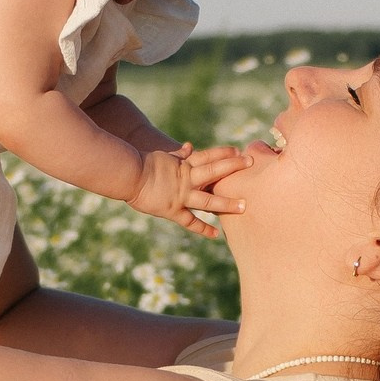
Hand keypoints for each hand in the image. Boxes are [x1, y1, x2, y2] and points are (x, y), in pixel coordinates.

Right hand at [126, 143, 250, 238]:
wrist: (127, 175)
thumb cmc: (140, 163)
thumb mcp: (162, 156)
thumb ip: (178, 153)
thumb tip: (189, 146)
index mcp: (182, 164)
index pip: (207, 156)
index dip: (223, 152)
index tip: (238, 150)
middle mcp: (186, 179)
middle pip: (214, 171)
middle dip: (233, 166)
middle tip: (251, 163)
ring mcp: (181, 195)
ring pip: (208, 199)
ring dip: (226, 202)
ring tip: (244, 206)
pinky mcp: (173, 210)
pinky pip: (190, 221)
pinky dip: (202, 229)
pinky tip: (215, 235)